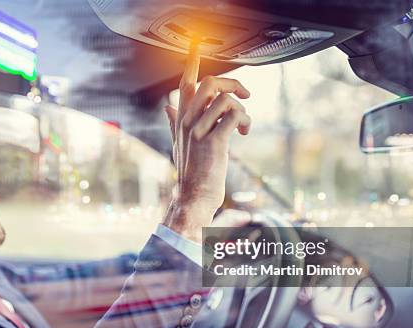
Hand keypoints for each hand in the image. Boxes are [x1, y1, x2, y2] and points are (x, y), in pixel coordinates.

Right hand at [163, 43, 251, 241]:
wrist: (193, 196)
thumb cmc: (190, 172)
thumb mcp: (178, 144)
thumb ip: (174, 123)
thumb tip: (167, 107)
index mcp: (182, 119)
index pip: (185, 85)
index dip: (191, 63)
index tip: (195, 45)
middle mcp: (189, 121)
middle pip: (210, 83)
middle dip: (233, 82)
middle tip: (244, 94)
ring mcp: (201, 131)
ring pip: (225, 99)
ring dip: (242, 109)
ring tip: (243, 125)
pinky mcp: (214, 142)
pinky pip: (234, 115)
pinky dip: (245, 120)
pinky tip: (243, 131)